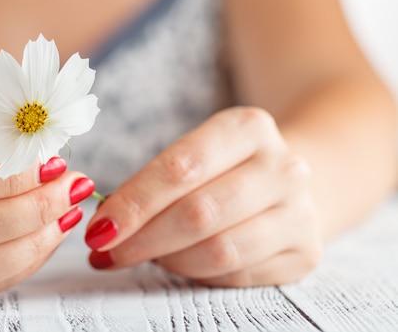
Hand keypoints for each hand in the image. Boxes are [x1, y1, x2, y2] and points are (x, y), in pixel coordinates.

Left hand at [85, 106, 321, 286]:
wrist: (288, 181)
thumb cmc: (225, 168)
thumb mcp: (196, 155)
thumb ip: (154, 182)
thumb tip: (105, 223)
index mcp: (247, 127)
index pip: (179, 168)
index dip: (133, 203)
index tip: (98, 228)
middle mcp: (283, 166)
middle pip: (198, 213)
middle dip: (142, 239)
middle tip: (107, 252)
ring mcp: (300, 211)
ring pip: (218, 251)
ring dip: (168, 260)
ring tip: (146, 255)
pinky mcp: (305, 252)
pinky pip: (237, 276)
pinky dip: (198, 275)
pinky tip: (182, 263)